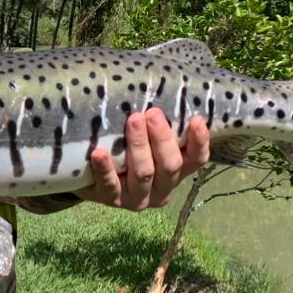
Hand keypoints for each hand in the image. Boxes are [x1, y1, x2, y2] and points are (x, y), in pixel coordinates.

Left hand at [76, 109, 209, 209]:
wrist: (93, 180)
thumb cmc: (126, 152)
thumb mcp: (147, 141)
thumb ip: (157, 127)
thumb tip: (164, 92)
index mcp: (175, 172)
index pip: (196, 160)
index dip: (199, 142)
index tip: (196, 120)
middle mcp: (161, 189)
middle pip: (170, 166)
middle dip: (162, 139)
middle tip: (153, 113)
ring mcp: (137, 198)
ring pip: (143, 173)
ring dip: (139, 146)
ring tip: (133, 121)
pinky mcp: (111, 199)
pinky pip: (109, 184)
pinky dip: (105, 168)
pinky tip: (99, 153)